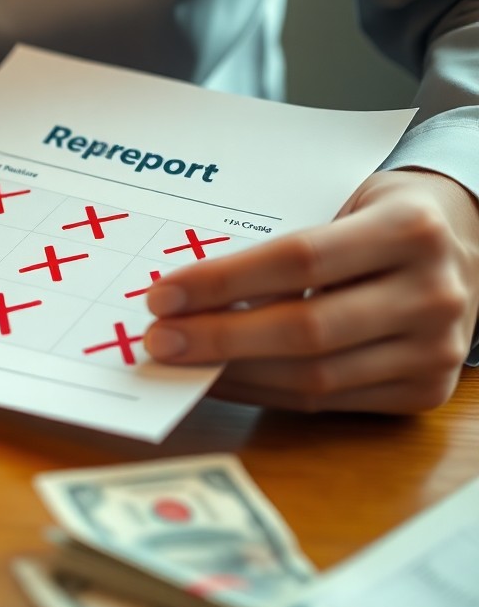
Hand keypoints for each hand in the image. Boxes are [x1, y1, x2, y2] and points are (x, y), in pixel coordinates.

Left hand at [143, 170, 478, 412]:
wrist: (472, 247)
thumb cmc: (384, 221)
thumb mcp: (348, 205)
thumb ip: (286, 245)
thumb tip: (190, 294)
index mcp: (410, 230)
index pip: (300, 260)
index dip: (224, 281)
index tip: (163, 295)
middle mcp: (432, 292)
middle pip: (305, 328)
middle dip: (218, 337)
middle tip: (159, 339)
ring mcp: (435, 349)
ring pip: (313, 376)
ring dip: (233, 373)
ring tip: (181, 362)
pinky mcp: (424, 392)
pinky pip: (326, 401)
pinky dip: (264, 392)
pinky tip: (223, 379)